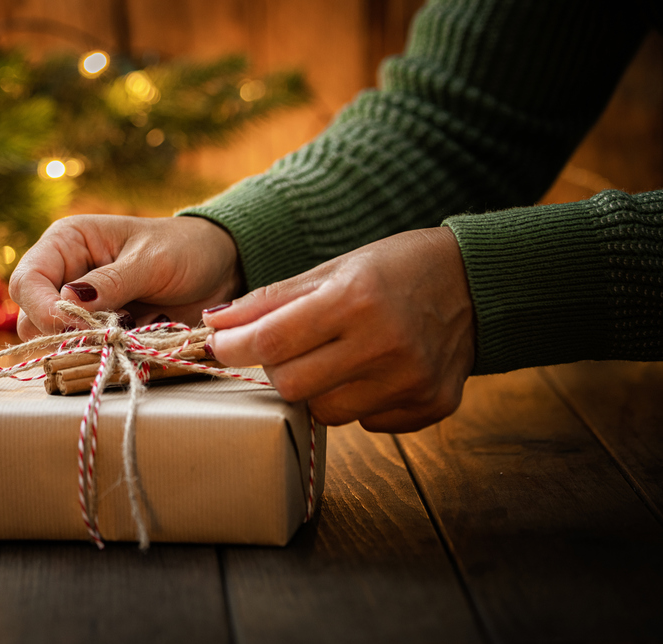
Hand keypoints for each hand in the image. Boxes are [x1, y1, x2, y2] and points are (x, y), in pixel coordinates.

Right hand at [9, 214, 242, 339]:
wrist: (221, 267)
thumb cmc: (185, 249)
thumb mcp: (151, 260)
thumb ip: (110, 282)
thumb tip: (67, 302)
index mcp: (67, 243)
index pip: (28, 280)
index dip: (41, 307)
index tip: (71, 327)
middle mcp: (65, 275)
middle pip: (30, 316)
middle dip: (61, 332)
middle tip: (105, 334)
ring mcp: (81, 307)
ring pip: (53, 340)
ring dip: (83, 347)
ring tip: (123, 336)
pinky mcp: (100, 332)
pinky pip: (83, 353)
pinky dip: (101, 357)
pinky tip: (130, 345)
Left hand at [202, 227, 474, 431]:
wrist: (475, 283)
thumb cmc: (394, 269)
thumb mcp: (332, 270)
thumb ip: (272, 300)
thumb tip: (216, 324)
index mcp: (356, 300)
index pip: (273, 340)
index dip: (235, 346)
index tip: (219, 345)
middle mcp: (386, 344)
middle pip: (293, 386)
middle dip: (277, 369)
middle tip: (286, 350)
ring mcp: (412, 380)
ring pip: (326, 412)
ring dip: (317, 389)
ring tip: (336, 358)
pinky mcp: (431, 405)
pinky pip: (367, 423)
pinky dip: (358, 401)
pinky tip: (374, 371)